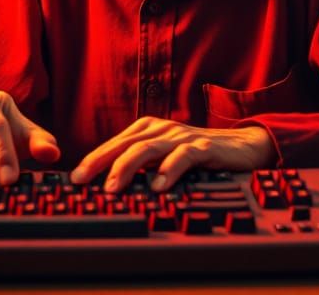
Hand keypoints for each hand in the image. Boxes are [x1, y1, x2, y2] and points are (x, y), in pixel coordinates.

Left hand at [69, 117, 274, 191]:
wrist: (244, 146)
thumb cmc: (199, 153)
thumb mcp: (165, 155)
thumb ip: (142, 164)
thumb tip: (110, 185)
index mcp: (149, 129)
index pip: (115, 144)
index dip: (93, 159)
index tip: (74, 178)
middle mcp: (162, 129)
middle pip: (125, 144)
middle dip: (101, 163)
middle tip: (83, 182)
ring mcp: (182, 137)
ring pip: (148, 149)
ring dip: (127, 168)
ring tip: (112, 188)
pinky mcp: (203, 149)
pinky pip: (182, 158)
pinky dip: (168, 171)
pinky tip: (157, 186)